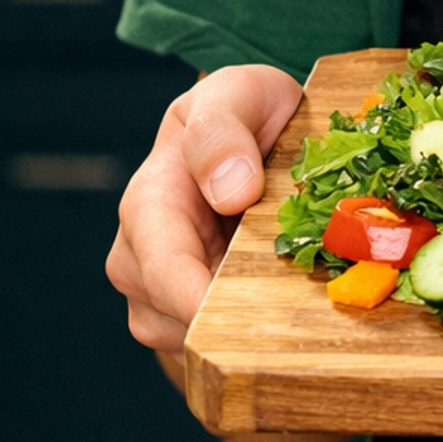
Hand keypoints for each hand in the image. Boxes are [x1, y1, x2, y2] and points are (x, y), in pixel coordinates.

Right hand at [106, 63, 302, 351]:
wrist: (256, 132)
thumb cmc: (244, 112)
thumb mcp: (238, 94)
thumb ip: (223, 132)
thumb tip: (230, 192)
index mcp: (149, 203)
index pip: (164, 270)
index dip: (202, 302)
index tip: (253, 318)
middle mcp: (141, 257)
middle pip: (176, 318)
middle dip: (236, 320)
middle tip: (301, 310)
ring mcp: (160, 294)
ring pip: (194, 343)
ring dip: (246, 329)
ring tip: (296, 293)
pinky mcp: (187, 317)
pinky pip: (214, 347)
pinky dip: (250, 335)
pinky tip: (285, 306)